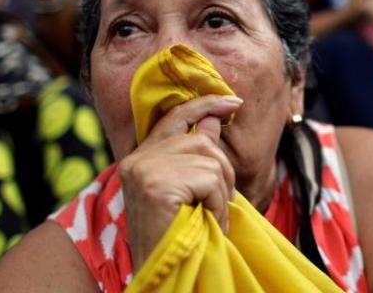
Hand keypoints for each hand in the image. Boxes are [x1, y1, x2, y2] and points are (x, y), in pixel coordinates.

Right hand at [119, 94, 241, 269]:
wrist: (159, 271)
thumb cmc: (174, 234)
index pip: (175, 117)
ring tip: (212, 216)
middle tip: (221, 203)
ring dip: (221, 192)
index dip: (205, 105)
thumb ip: (197, 156)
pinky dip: (218, 202)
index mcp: (140, 158)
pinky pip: (209, 179)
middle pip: (202, 142)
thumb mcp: (186, 190)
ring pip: (210, 160)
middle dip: (224, 172)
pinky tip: (208, 220)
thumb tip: (213, 120)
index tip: (234, 102)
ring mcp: (144, 169)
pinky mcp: (157, 184)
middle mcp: (138, 159)